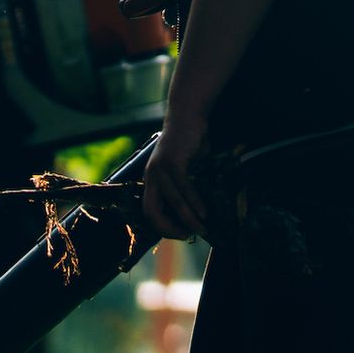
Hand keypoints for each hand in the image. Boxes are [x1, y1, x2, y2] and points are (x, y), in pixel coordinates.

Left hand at [143, 106, 209, 239]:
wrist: (188, 116)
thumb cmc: (189, 144)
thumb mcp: (184, 168)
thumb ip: (185, 185)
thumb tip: (197, 208)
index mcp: (151, 181)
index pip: (149, 210)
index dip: (161, 225)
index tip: (178, 233)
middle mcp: (151, 177)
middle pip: (152, 211)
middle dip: (167, 228)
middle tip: (185, 236)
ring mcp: (160, 170)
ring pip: (171, 201)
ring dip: (186, 218)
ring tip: (200, 228)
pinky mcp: (172, 162)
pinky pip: (182, 187)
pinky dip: (193, 201)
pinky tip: (203, 211)